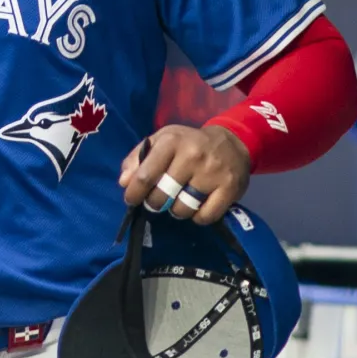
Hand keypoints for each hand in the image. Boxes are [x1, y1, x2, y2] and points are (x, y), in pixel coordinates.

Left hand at [118, 124, 250, 224]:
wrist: (232, 141)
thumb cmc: (189, 143)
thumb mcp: (162, 140)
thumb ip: (138, 158)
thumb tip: (124, 182)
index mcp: (171, 141)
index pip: (145, 175)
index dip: (134, 193)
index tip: (132, 200)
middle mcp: (192, 155)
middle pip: (162, 196)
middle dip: (155, 203)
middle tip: (158, 200)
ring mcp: (212, 172)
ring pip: (182, 209)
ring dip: (177, 211)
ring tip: (180, 200)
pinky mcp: (229, 187)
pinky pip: (205, 216)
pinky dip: (198, 217)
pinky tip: (198, 206)